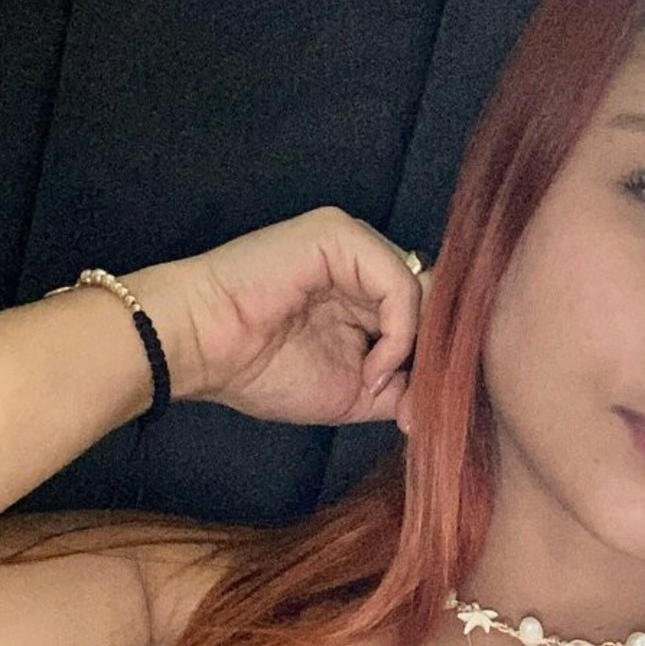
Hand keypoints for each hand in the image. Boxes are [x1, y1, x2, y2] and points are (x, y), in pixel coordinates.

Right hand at [130, 207, 432, 428]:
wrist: (204, 349)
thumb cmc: (261, 370)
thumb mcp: (353, 395)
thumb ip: (401, 394)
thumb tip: (440, 410)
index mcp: (366, 295)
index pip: (430, 315)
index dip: (437, 360)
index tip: (419, 409)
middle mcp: (367, 264)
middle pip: (436, 301)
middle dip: (435, 355)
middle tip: (414, 400)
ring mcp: (357, 245)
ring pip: (425, 292)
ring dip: (414, 348)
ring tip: (376, 381)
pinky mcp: (343, 236)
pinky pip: (400, 282)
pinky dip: (398, 332)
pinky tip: (371, 364)